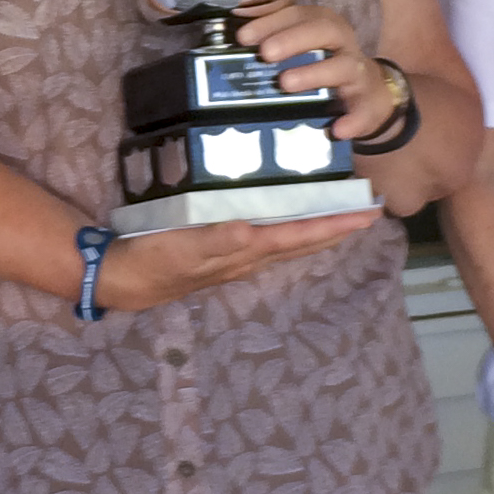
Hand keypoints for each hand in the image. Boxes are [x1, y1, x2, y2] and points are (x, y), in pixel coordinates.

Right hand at [93, 207, 380, 311]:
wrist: (124, 280)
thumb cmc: (152, 259)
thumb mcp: (181, 247)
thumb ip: (216, 240)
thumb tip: (251, 231)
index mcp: (245, 252)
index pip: (299, 236)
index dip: (333, 225)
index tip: (366, 214)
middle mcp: (249, 258)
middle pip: (303, 243)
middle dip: (337, 229)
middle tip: (369, 213)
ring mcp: (237, 260)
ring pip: (289, 245)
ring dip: (317, 232)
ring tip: (340, 219)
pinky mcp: (223, 255)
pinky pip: (270, 243)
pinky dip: (289, 232)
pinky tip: (287, 225)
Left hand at [232, 0, 398, 139]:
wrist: (367, 94)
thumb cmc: (324, 64)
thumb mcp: (302, 44)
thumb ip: (274, 32)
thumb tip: (238, 19)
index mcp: (323, 25)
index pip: (298, 14)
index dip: (271, 22)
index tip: (243, 36)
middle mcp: (343, 43)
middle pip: (324, 31)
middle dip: (292, 39)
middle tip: (265, 54)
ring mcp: (358, 73)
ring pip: (342, 67)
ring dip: (314, 74)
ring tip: (286, 83)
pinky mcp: (368, 103)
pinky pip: (363, 111)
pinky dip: (352, 120)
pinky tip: (337, 129)